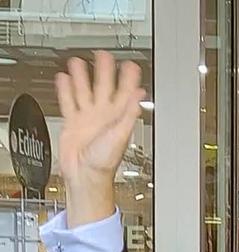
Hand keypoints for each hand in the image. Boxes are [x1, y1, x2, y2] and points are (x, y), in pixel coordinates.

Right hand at [55, 51, 144, 225]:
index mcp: (117, 118)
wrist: (86, 176)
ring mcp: (88, 119)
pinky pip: (69, 103)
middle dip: (104, 71)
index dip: (128, 79)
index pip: (125, 93)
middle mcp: (103, 116)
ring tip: (79, 62)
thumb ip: (129, 114)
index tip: (131, 66)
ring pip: (84, 91)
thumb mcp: (120, 135)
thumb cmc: (104, 163)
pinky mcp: (73, 124)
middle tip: (104, 55)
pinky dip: (66, 90)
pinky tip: (65, 79)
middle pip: (103, 87)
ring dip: (82, 76)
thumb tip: (140, 96)